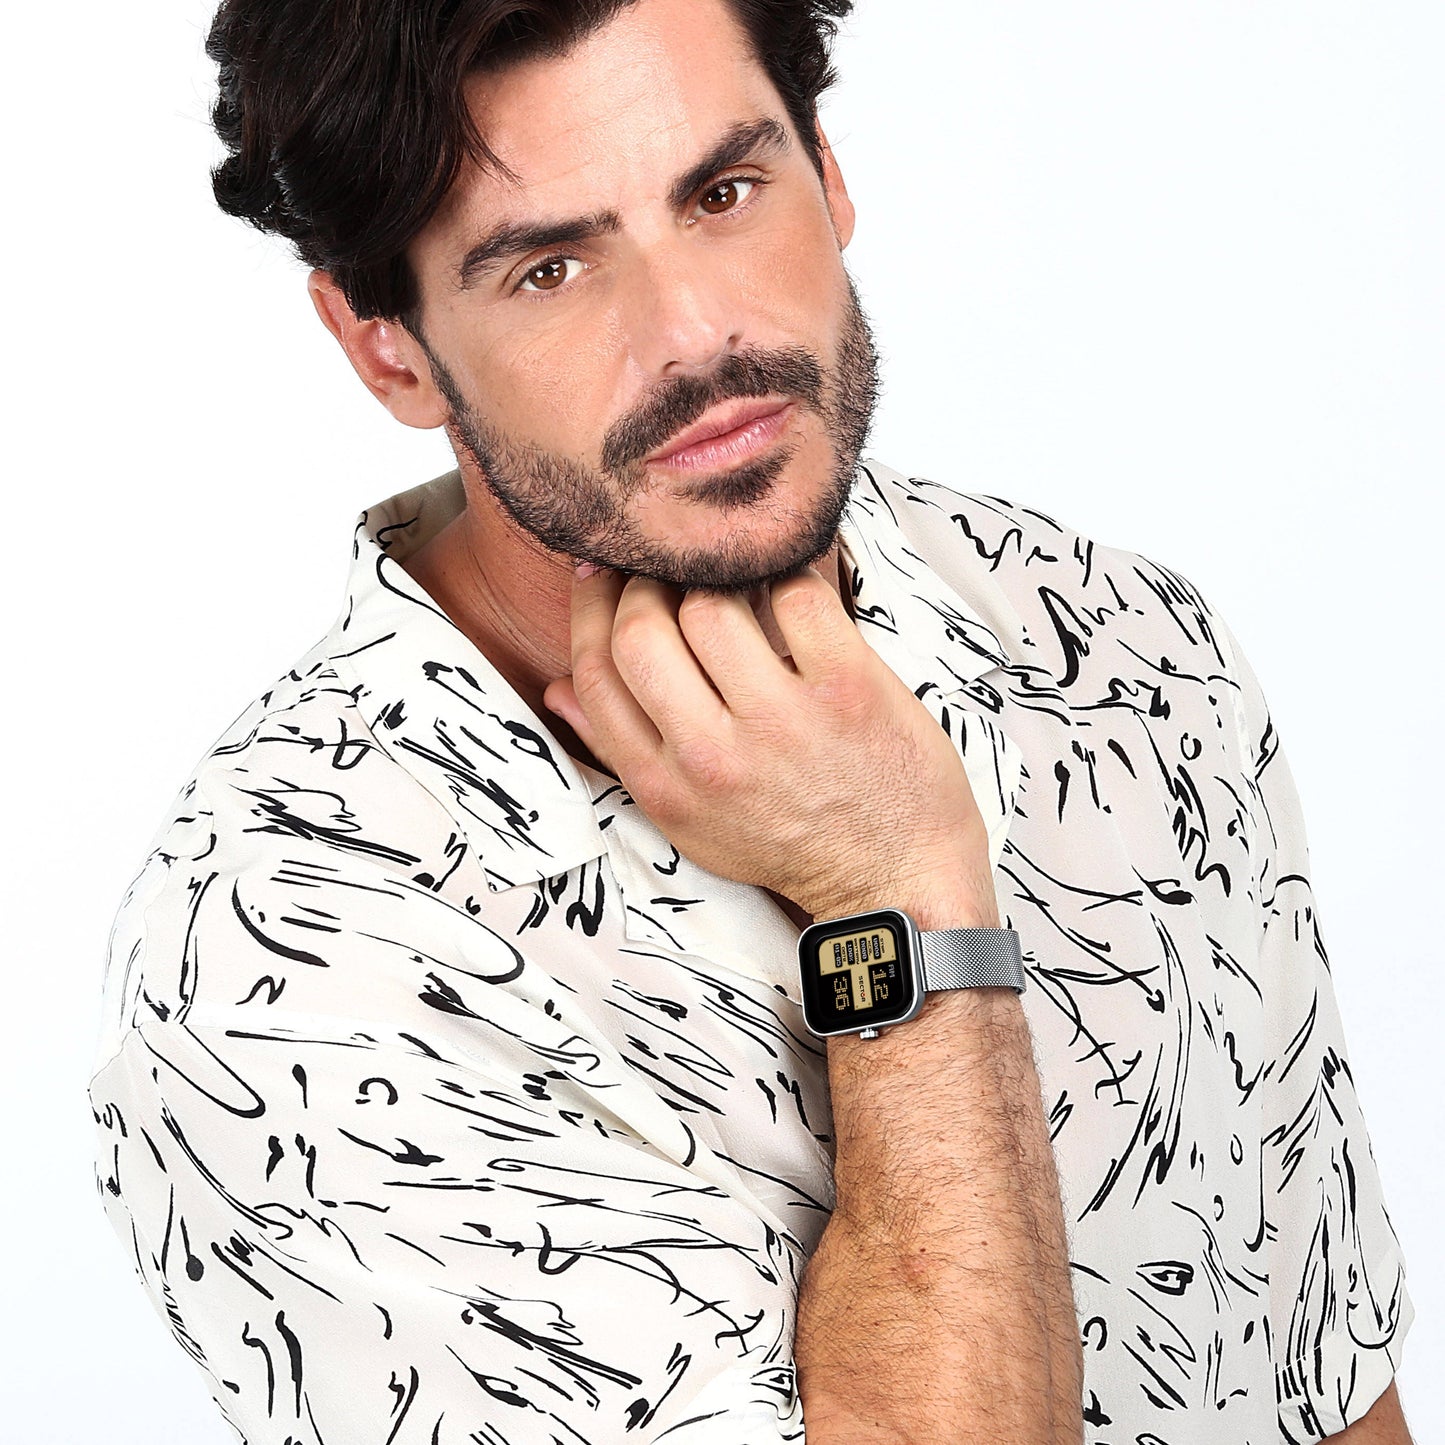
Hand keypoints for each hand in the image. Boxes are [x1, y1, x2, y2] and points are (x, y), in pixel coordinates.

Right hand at [542, 565, 997, 924]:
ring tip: (730, 572)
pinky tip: (788, 576)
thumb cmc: (788, 843)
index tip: (603, 572)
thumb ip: (623, 752)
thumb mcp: (689, 820)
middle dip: (645, 581)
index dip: (590, 609)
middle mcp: (714, 756)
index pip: (596, 674)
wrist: (895, 880)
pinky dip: (789, 570)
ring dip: (716, 574)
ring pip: (713, 604)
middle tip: (667, 564)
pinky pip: (798, 594)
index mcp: (665, 786)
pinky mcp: (849, 689)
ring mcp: (783, 721)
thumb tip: (556, 689)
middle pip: (642, 632)